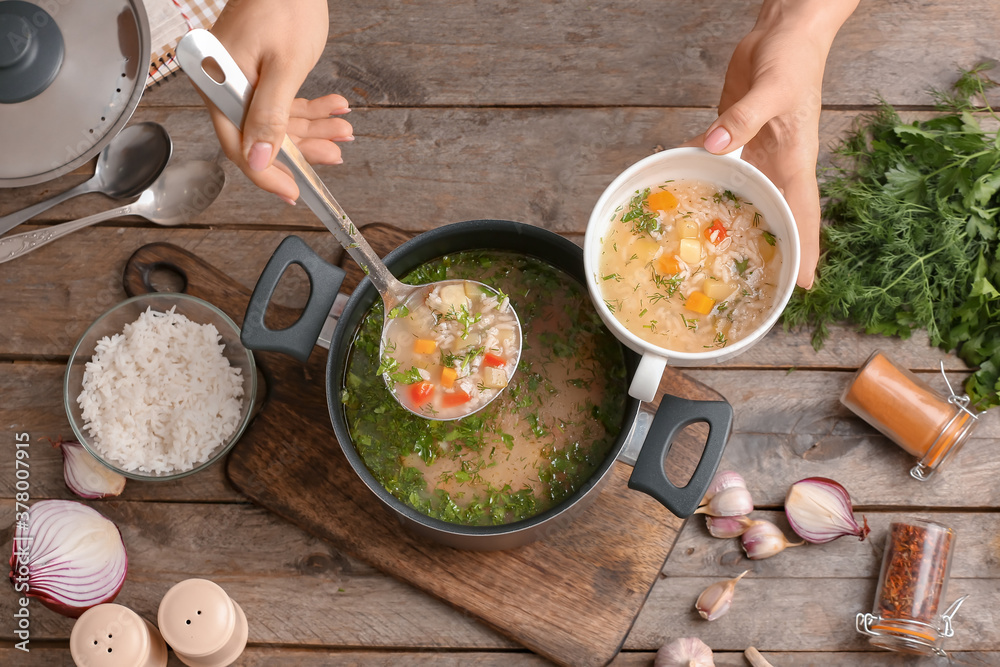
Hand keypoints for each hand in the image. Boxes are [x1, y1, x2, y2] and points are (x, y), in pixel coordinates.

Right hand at [206, 0, 352, 203]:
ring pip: (277, 121)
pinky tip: (334, 109)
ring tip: (343, 128)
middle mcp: (223, 84)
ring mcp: (240, 78)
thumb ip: (271, 117)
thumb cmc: (285, 3)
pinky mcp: (257, 72)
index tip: (293, 192)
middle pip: (260, 136)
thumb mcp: (284, 67)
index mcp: (218, 84)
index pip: (238, 145)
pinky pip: (282, 101)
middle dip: (302, 147)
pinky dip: (310, 108)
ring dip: (313, 127)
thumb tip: (259, 159)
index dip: (268, 172)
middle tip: (334, 153)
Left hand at [689, 0, 857, 288]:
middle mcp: (776, 166)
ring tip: (708, 258)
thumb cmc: (793, 59)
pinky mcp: (735, 139)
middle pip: (773, 218)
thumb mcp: (771, 90)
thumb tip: (715, 145)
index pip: (804, 218)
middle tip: (748, 289)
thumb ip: (742, 119)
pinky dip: (702, 183)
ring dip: (728, 223)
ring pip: (743, 198)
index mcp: (795, 163)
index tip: (801, 289)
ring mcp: (755, 154)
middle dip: (766, 253)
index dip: (805, 254)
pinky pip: (718, 169)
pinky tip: (681, 198)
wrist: (783, 30)